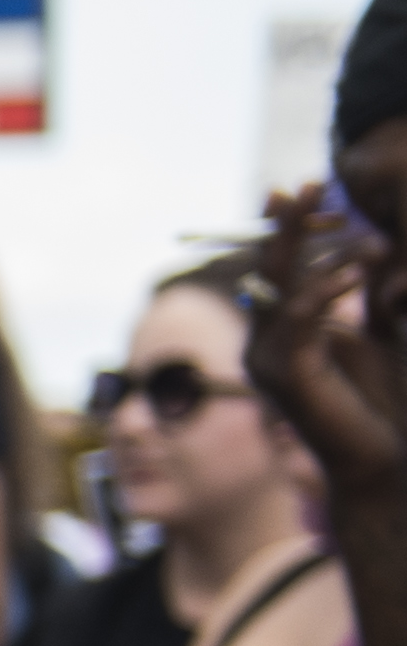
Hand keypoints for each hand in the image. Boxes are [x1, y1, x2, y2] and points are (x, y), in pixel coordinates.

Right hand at [247, 185, 406, 502]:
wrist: (381, 462)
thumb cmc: (382, 405)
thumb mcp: (378, 333)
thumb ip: (365, 296)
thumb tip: (369, 249)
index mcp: (280, 333)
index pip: (276, 267)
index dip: (290, 227)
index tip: (311, 189)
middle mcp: (264, 343)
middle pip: (267, 266)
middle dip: (290, 222)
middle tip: (312, 182)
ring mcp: (268, 359)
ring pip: (281, 285)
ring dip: (323, 251)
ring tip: (369, 236)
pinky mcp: (286, 374)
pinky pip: (301, 316)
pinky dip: (329, 286)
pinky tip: (359, 268)